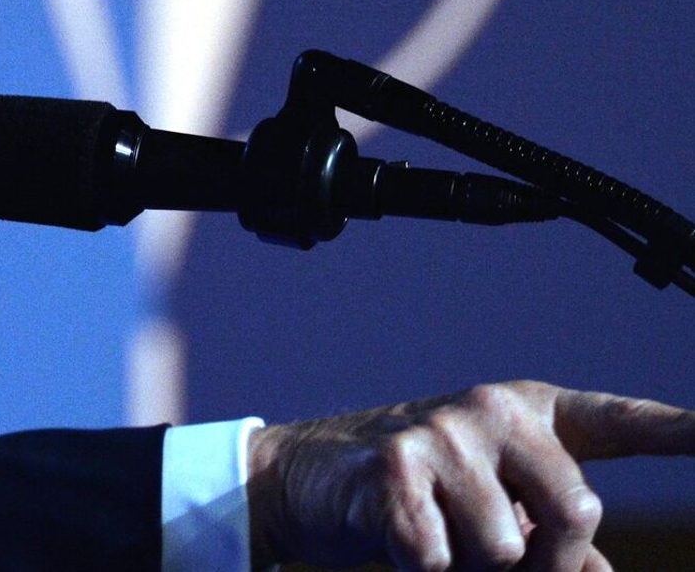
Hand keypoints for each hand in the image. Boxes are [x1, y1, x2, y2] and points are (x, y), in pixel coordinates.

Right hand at [245, 380, 694, 570]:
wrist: (310, 480)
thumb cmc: (423, 498)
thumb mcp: (499, 507)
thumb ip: (558, 539)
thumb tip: (595, 571)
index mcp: (531, 415)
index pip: (621, 423)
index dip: (683, 431)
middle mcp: (493, 411)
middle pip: (577, 509)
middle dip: (544, 559)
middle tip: (503, 559)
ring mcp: (442, 432)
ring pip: (503, 549)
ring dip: (471, 567)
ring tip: (437, 537)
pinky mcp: (394, 465)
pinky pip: (439, 558)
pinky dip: (421, 566)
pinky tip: (395, 535)